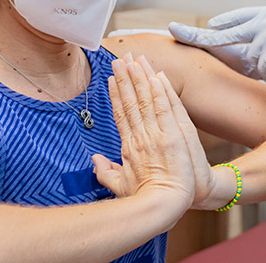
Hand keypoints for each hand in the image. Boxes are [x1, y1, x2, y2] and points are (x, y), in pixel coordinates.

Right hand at [93, 54, 210, 213]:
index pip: (121, 114)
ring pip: (145, 100)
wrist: (165, 207)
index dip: (117, 94)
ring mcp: (155, 135)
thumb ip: (106, 172)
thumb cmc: (146, 200)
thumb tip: (94, 161)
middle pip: (130, 102)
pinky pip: (163, 108)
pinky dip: (159, 91)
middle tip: (120, 58)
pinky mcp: (171, 135)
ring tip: (134, 59)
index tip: (114, 78)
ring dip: (140, 78)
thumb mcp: (121, 187)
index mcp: (129, 146)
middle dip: (125, 78)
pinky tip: (155, 76)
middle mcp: (139, 137)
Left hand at [168, 5, 265, 85]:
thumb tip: (252, 47)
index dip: (214, 28)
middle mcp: (262, 23)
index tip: (194, 29)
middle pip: (221, 35)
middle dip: (195, 36)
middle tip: (171, 32)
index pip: (232, 20)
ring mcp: (265, 39)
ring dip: (265, 71)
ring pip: (249, 64)